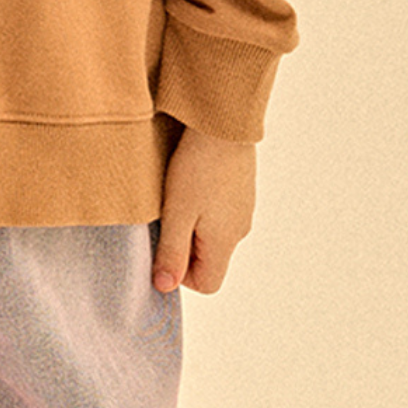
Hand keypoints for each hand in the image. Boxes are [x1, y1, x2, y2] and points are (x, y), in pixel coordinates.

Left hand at [152, 128, 256, 294]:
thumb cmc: (198, 166)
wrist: (223, 121)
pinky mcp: (240, 191)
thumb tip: (165, 286)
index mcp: (226, 241)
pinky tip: (193, 185)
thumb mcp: (176, 214)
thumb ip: (171, 254)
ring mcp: (242, 209)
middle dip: (184, 248)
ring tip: (180, 198)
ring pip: (211, 236)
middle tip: (169, 218)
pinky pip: (218, 214)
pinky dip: (202, 208)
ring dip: (191, 226)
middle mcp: (240, 230)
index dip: (182, 275)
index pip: (207, 284)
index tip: (167, 246)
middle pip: (208, 261)